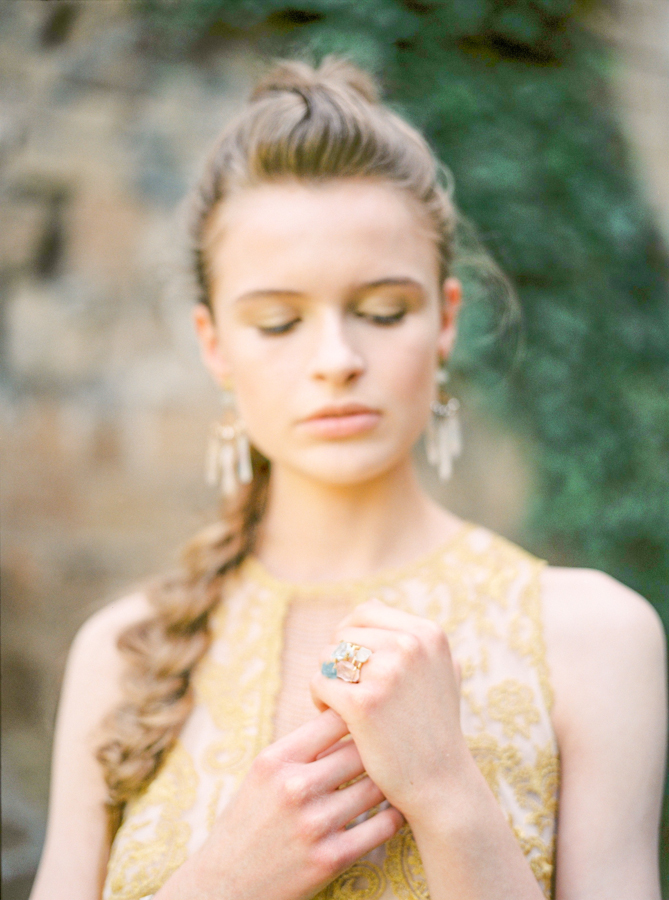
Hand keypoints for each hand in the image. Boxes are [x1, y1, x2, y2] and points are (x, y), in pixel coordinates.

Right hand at [157, 709, 403, 899]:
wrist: (226, 886)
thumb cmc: (248, 823)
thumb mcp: (262, 774)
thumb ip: (301, 748)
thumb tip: (348, 718)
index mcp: (276, 760)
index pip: (334, 719)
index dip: (359, 715)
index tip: (372, 718)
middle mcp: (295, 788)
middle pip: (360, 751)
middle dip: (380, 748)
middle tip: (397, 746)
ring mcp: (314, 824)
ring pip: (376, 787)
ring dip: (391, 782)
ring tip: (402, 775)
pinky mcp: (331, 859)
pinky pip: (381, 827)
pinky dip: (394, 816)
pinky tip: (395, 809)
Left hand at [311, 599, 467, 824]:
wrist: (442, 783)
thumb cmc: (433, 726)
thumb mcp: (437, 671)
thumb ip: (410, 637)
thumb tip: (372, 603)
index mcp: (427, 632)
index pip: (366, 611)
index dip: (351, 636)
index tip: (355, 666)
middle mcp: (410, 645)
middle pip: (343, 634)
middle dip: (338, 661)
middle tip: (347, 690)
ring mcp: (387, 673)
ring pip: (327, 656)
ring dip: (328, 680)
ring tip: (342, 705)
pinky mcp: (363, 703)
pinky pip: (319, 683)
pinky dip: (320, 701)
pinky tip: (338, 720)